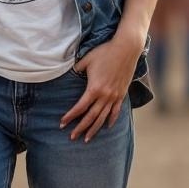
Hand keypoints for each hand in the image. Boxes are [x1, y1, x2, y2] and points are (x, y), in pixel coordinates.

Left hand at [60, 27, 143, 141]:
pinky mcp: (122, 94)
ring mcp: (115, 96)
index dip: (70, 116)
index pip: (80, 107)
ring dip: (94, 129)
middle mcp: (105, 96)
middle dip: (80, 128)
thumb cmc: (105, 52)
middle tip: (72, 137)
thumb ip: (77, 69)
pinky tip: (106, 127)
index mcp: (94, 88)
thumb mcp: (86, 59)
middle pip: (91, 117)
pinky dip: (110, 120)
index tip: (62, 123)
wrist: (126, 49)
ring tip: (87, 138)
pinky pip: (115, 111)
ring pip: (103, 118)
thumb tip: (70, 73)